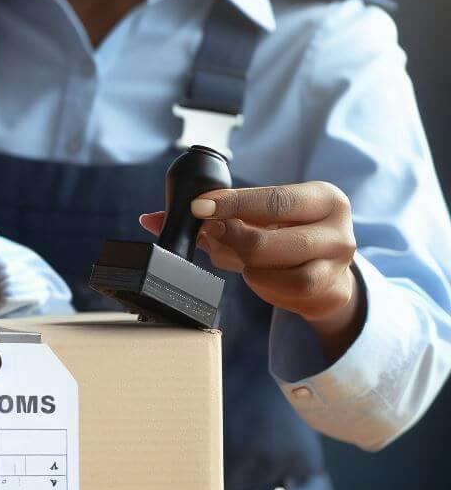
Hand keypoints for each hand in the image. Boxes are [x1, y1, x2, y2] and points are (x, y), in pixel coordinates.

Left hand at [140, 182, 364, 356]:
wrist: (328, 273)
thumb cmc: (285, 235)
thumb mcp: (259, 218)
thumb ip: (212, 214)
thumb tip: (151, 219)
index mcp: (323, 198)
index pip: (273, 199)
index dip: (231, 203)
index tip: (197, 206)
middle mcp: (338, 229)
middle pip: (266, 240)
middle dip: (229, 240)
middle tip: (212, 236)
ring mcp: (336, 265)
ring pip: (270, 270)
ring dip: (245, 265)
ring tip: (245, 257)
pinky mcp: (327, 291)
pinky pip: (278, 291)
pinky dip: (259, 284)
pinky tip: (259, 275)